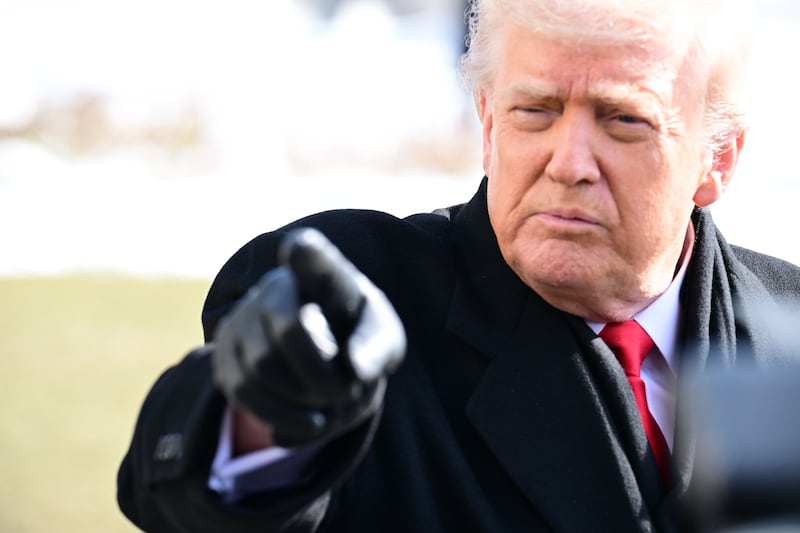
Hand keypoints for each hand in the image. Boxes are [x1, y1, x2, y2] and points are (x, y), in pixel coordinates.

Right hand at [212, 228, 405, 447]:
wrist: (326, 358)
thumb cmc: (358, 339)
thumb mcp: (383, 340)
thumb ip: (376, 349)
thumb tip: (354, 369)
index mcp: (323, 273)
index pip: (314, 259)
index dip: (308, 255)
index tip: (301, 247)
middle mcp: (276, 285)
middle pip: (288, 331)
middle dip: (321, 373)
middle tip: (349, 392)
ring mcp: (242, 316)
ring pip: (261, 367)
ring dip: (301, 400)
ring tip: (329, 407)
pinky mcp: (223, 354)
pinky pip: (243, 392)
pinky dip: (279, 416)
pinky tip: (308, 420)